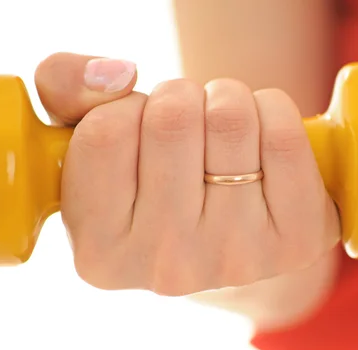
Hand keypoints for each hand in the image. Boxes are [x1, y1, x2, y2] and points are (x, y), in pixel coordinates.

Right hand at [35, 52, 340, 295]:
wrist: (224, 229)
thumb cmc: (150, 176)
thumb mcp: (85, 135)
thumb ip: (64, 87)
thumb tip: (119, 75)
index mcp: (100, 252)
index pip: (105, 134)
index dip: (127, 109)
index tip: (139, 128)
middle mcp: (166, 267)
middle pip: (172, 120)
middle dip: (180, 98)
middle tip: (187, 124)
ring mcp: (234, 259)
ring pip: (230, 118)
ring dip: (225, 100)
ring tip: (221, 130)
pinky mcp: (294, 242)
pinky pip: (284, 136)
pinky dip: (273, 110)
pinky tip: (260, 138)